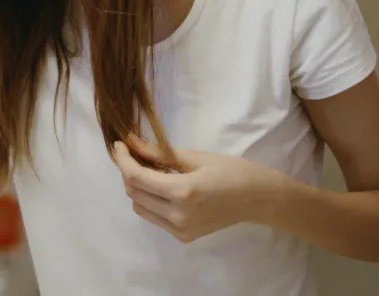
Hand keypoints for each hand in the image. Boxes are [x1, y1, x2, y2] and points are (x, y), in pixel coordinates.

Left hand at [113, 135, 289, 243]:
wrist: (258, 200)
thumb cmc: (232, 171)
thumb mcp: (196, 157)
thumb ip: (159, 153)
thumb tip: (131, 142)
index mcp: (183, 193)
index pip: (136, 177)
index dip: (122, 159)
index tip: (119, 144)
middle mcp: (178, 216)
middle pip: (134, 192)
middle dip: (128, 170)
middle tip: (134, 153)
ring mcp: (180, 230)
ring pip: (139, 206)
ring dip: (137, 187)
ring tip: (150, 169)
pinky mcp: (183, 237)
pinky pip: (153, 217)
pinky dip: (149, 199)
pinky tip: (161, 186)